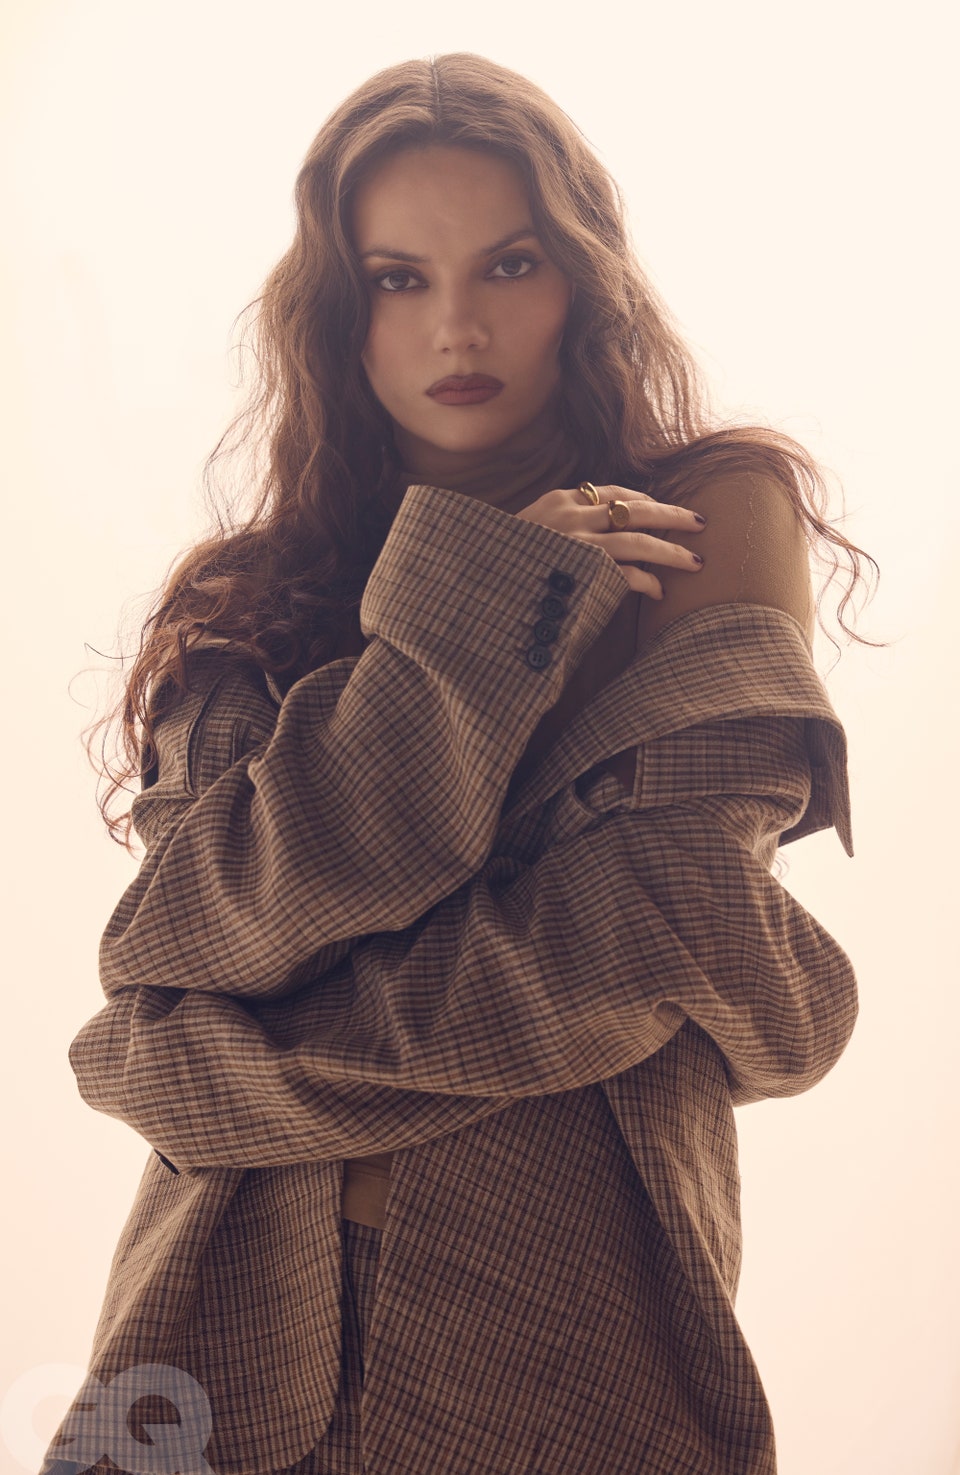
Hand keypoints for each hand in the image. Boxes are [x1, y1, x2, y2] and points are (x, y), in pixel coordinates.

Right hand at [515, 484, 705, 598]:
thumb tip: (590, 529)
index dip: (642, 499)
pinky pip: (626, 574)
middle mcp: (572, 516)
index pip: (611, 492)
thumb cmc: (502, 559)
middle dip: (673, 516)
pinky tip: (658, 591)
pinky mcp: (583, 571)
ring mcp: (578, 544)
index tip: (660, 506)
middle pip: (637, 509)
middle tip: (700, 523)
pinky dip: (647, 582)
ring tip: (696, 563)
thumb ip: (555, 524)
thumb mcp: (525, 529)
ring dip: (672, 553)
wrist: (478, 577)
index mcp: (559, 501)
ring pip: (639, 541)